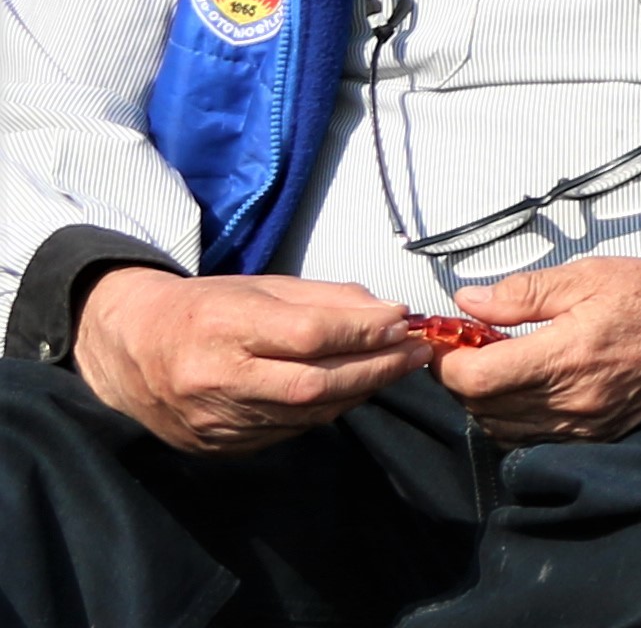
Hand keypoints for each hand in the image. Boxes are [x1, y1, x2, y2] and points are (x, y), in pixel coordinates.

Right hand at [69, 265, 419, 453]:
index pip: (309, 335)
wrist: (131, 349)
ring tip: (393, 368)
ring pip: (306, 414)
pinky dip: (325, 411)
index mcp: (224, 326)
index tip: (404, 321)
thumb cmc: (204, 307)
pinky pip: (286, 431)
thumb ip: (326, 299)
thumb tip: (389, 314)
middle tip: (418, 352)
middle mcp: (216, 378)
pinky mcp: (216, 446)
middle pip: (314, 384)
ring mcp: (214, 420)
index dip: (364, 332)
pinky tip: (349, 391)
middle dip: (376, 369)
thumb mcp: (260, 286)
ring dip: (358, 391)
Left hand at [435, 244, 640, 442]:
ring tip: (504, 365)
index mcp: (565, 356)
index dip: (448, 361)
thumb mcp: (592, 274)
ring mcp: (584, 427)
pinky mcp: (597, 438)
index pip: (472, 379)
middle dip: (466, 377)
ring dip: (488, 401)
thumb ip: (524, 292)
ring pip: (502, 429)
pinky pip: (533, 439)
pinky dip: (517, 418)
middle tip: (477, 344)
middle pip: (480, 408)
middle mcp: (571, 402)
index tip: (451, 340)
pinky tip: (532, 388)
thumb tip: (469, 301)